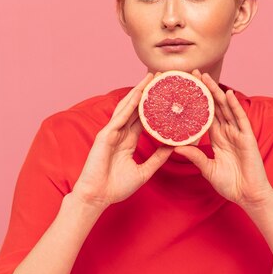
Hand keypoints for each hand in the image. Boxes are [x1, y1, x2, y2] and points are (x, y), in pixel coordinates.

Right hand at [72, 72, 172, 209]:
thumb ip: (157, 158)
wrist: (98, 197)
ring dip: (139, 91)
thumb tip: (174, 148)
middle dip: (148, 92)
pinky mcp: (105, 136)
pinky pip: (120, 117)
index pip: (144, 118)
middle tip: (162, 76)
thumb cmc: (117, 187)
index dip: (155, 106)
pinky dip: (129, 104)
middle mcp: (120, 133)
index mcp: (128, 140)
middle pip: (136, 108)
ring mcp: (112, 132)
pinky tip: (138, 93)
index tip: (168, 94)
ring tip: (151, 77)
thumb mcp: (144, 171)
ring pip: (128, 107)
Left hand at [174, 70, 272, 209]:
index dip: (196, 102)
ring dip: (216, 92)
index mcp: (217, 139)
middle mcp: (227, 133)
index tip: (184, 89)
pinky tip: (227, 94)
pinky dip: (234, 106)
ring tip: (205, 77)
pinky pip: (240, 119)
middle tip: (192, 74)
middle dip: (204, 90)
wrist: (249, 195)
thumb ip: (195, 156)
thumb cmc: (230, 185)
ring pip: (225, 109)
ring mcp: (237, 134)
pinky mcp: (247, 138)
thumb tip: (176, 146)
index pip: (205, 116)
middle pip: (214, 107)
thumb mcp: (208, 169)